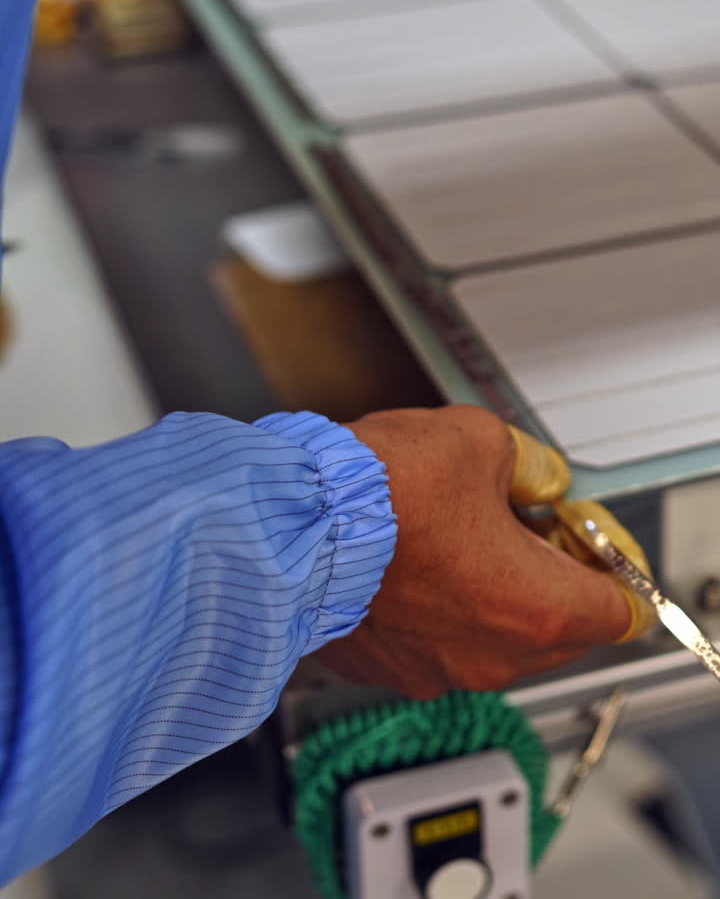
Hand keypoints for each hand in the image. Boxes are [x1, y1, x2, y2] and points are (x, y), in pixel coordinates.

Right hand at [319, 406, 629, 698]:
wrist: (285, 526)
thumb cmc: (375, 493)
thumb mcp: (478, 441)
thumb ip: (526, 463)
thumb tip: (534, 476)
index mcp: (536, 607)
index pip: (620, 609)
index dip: (607, 559)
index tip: (583, 530)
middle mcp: (491, 655)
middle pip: (560, 628)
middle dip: (549, 573)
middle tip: (523, 520)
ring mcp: (435, 670)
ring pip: (494, 638)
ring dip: (490, 593)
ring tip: (455, 533)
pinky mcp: (385, 669)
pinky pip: (434, 644)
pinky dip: (435, 610)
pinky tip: (410, 559)